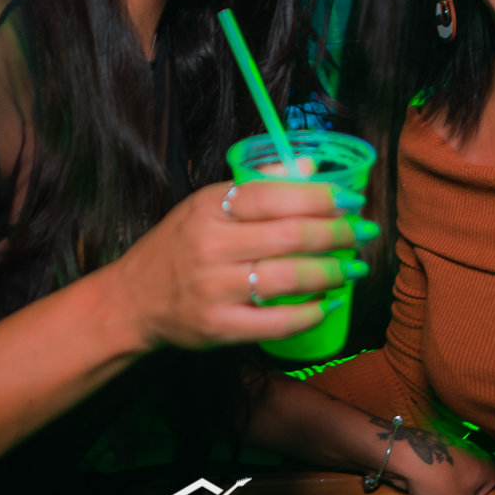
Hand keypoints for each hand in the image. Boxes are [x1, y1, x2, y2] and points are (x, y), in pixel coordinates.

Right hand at [107, 179, 373, 351]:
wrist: (132, 300)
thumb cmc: (178, 248)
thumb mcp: (205, 206)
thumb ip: (258, 186)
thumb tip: (310, 167)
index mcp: (209, 208)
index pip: (274, 195)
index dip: (321, 196)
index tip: (352, 200)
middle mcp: (211, 246)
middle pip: (290, 236)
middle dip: (337, 234)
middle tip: (362, 234)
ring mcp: (214, 289)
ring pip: (290, 278)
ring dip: (332, 272)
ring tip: (352, 268)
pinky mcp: (219, 327)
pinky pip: (278, 322)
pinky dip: (311, 313)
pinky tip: (328, 304)